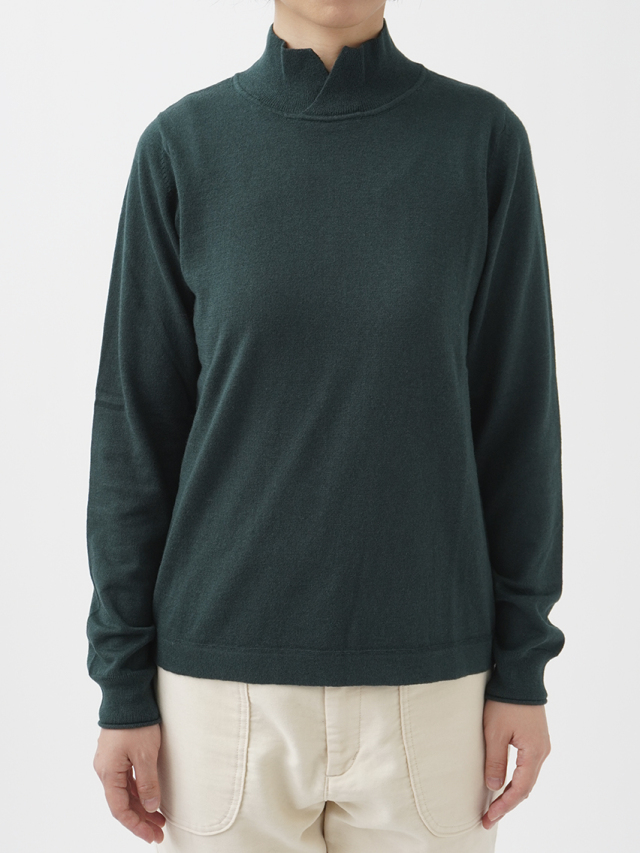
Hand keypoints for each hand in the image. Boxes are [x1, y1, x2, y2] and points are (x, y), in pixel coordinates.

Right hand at [93, 723, 165, 844]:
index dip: (136, 825)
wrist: (128, 695)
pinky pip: (125, 779)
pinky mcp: (116, 753)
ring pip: (124, 792)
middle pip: (122, 803)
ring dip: (141, 805)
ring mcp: (109, 761)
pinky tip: (149, 797)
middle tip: (159, 832)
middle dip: (140, 819)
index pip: (120, 809)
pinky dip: (137, 791)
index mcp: (108, 773)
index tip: (152, 835)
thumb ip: (148, 783)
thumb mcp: (146, 755)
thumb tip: (151, 807)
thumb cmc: (135, 723)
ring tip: (159, 818)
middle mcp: (105, 770)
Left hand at [481, 700, 551, 829]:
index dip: (504, 806)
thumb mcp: (494, 732)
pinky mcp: (536, 738)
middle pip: (526, 786)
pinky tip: (505, 783)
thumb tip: (494, 787)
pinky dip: (517, 778)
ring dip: (512, 792)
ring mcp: (541, 744)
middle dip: (508, 803)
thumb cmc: (505, 702)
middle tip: (489, 817)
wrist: (519, 676)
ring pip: (527, 777)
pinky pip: (528, 766)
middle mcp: (542, 751)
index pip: (519, 789)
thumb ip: (495, 760)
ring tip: (495, 805)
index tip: (489, 818)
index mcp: (534, 752)